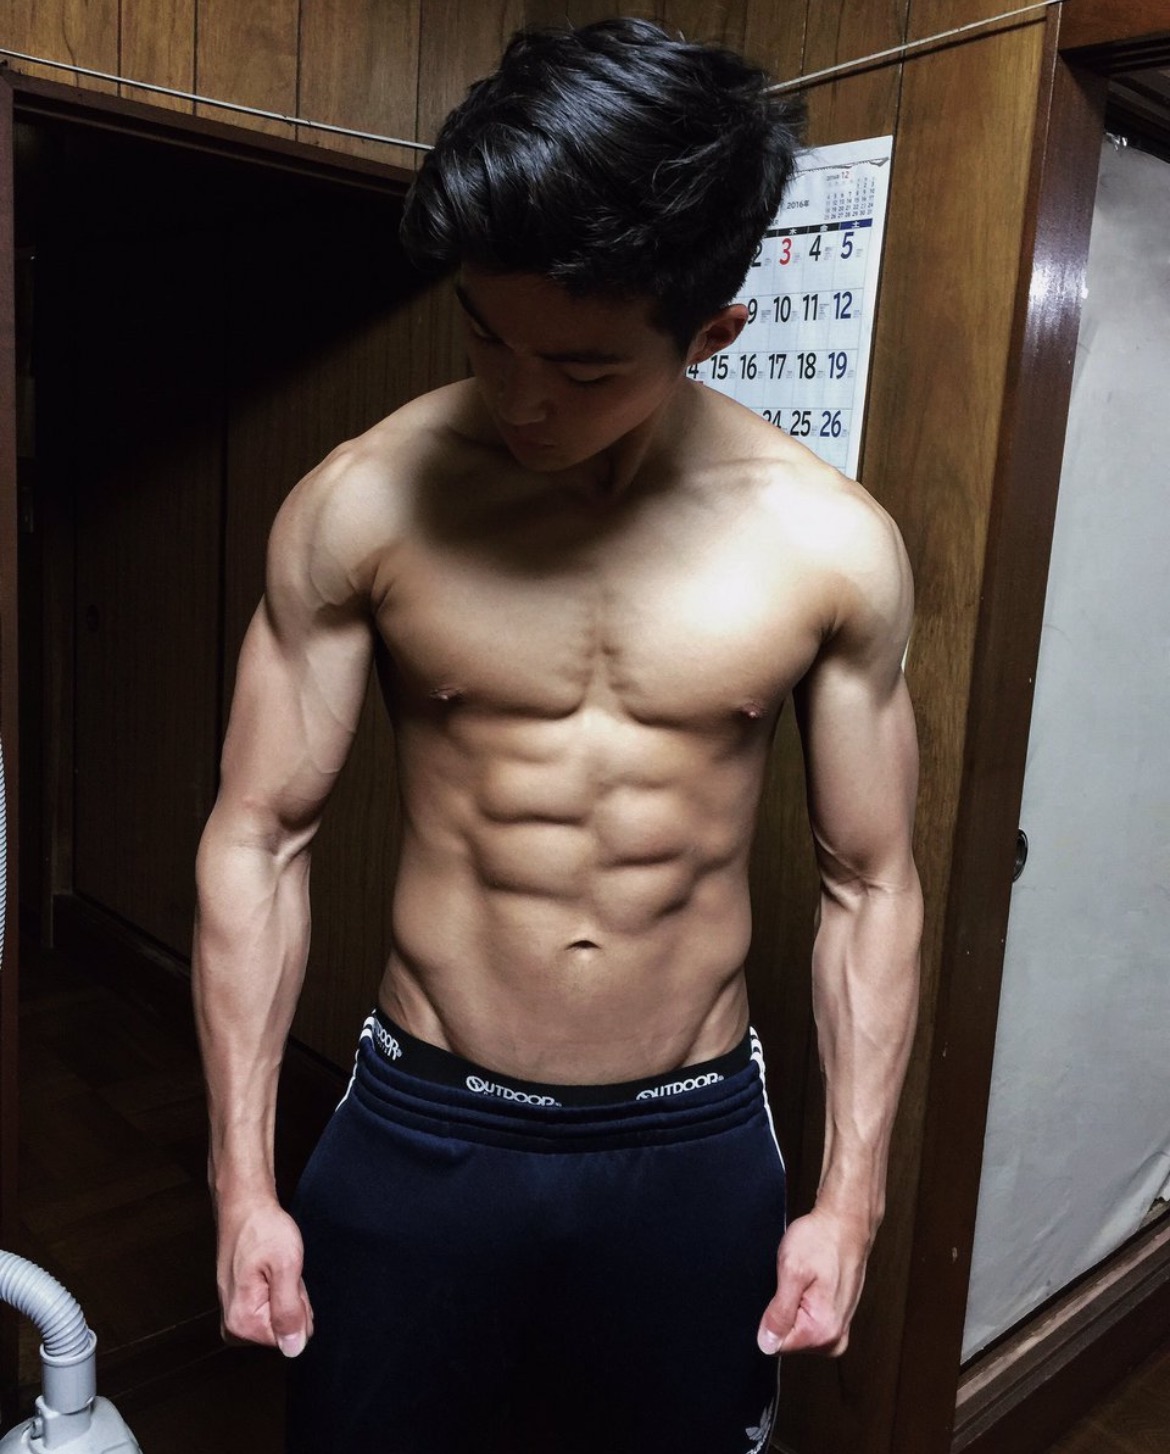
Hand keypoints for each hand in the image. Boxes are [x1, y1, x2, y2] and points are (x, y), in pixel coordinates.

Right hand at [215, 1194, 313, 1356]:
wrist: (244, 1207)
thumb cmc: (263, 1230)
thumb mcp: (287, 1266)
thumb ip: (290, 1310)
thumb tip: (293, 1349)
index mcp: (242, 1322)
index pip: (291, 1337)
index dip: (299, 1305)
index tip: (287, 1278)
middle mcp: (233, 1326)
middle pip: (284, 1329)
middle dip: (292, 1300)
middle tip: (282, 1271)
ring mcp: (233, 1317)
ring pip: (279, 1317)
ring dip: (286, 1293)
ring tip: (275, 1268)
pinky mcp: (238, 1306)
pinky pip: (270, 1308)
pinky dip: (277, 1290)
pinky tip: (270, 1271)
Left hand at [755, 1206, 869, 1357]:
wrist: (845, 1223)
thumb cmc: (820, 1240)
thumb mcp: (790, 1271)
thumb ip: (779, 1313)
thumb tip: (766, 1345)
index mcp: (822, 1331)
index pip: (776, 1345)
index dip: (770, 1317)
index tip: (782, 1292)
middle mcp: (834, 1339)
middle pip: (788, 1341)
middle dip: (782, 1313)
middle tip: (793, 1283)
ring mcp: (839, 1331)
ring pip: (797, 1332)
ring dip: (794, 1308)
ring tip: (803, 1282)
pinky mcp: (839, 1321)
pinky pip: (810, 1325)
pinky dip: (804, 1307)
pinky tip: (809, 1286)